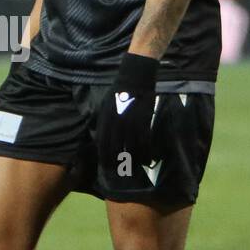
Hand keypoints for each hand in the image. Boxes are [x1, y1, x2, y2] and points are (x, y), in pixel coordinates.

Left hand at [97, 52, 158, 170]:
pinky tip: (148, 161)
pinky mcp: (144, 122)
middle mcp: (116, 124)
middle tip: (121, 171)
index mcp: (105, 120)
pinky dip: (147, 154)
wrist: (135, 78)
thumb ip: (104, 123)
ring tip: (135, 168)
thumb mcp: (106, 106)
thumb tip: (101, 139)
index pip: (102, 145)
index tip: (107, 167)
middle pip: (115, 150)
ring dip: (134, 162)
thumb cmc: (119, 91)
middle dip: (117, 164)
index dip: (104, 159)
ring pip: (131, 150)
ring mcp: (131, 124)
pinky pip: (145, 143)